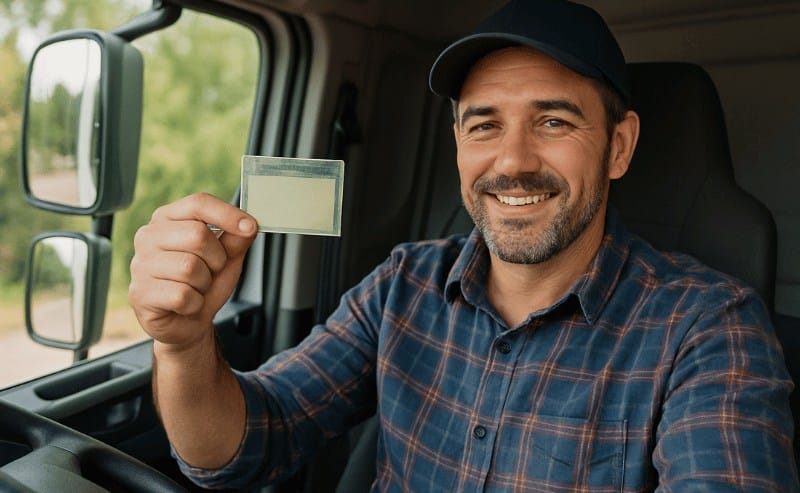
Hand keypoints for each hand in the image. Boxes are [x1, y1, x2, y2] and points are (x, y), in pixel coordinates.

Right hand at [128, 193, 256, 348]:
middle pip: (198, 235)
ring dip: (204, 284)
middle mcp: (149, 236)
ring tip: (196, 288)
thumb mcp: (227, 258)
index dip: (227, 214)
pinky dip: (194, 303)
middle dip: (217, 259)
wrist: (188, 322)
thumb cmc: (204, 284)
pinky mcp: (140, 293)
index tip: (250, 227)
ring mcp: (140, 264)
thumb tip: (249, 224)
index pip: (198, 203)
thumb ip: (237, 239)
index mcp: (168, 219)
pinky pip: (182, 295)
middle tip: (210, 272)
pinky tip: (186, 304)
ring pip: (190, 267)